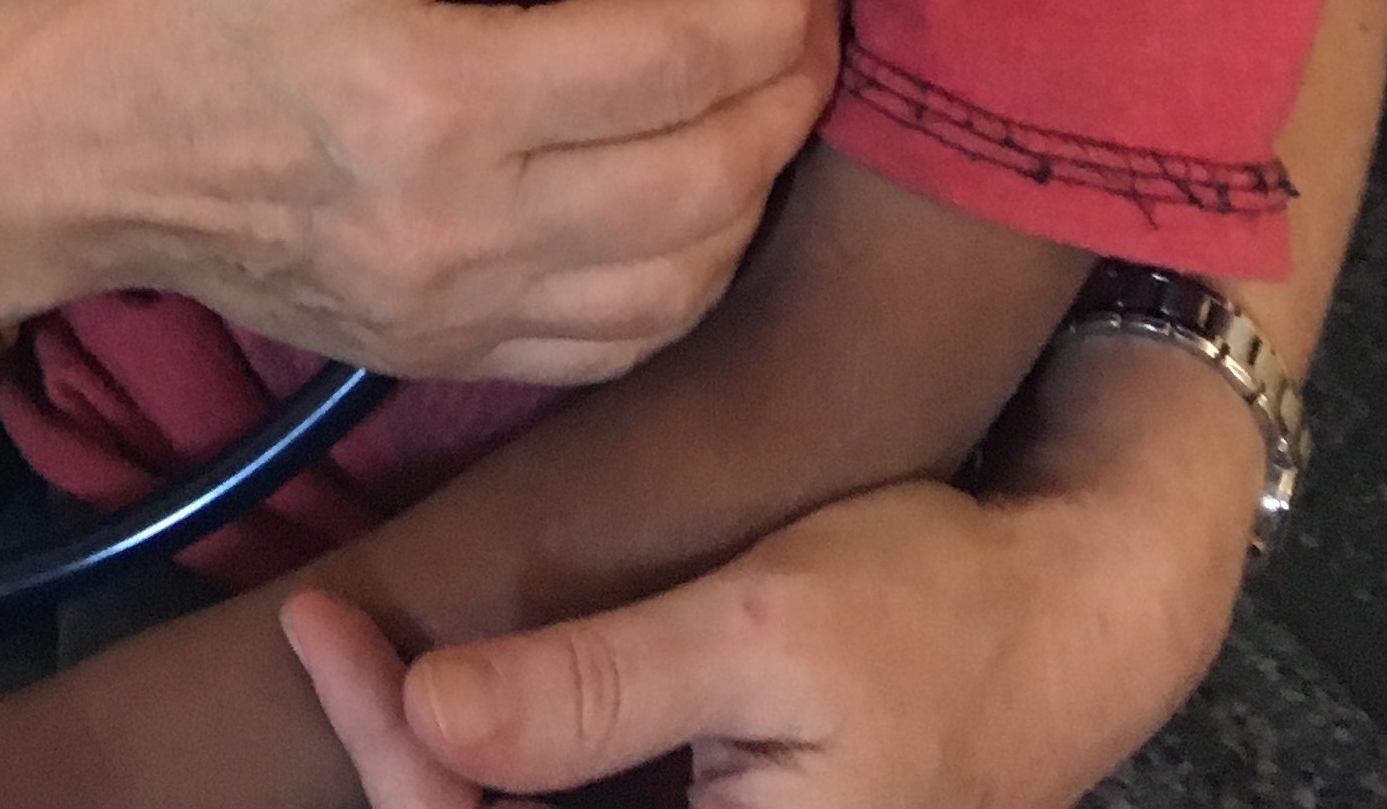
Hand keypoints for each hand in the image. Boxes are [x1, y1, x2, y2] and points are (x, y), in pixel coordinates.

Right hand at [0, 0, 836, 384]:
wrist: (65, 147)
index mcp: (434, 94)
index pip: (675, 61)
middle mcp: (461, 224)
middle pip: (713, 179)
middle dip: (793, 86)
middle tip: (802, 8)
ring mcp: (454, 311)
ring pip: (688, 281)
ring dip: (758, 186)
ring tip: (758, 94)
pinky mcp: (439, 357)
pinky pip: (618, 345)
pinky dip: (691, 276)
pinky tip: (691, 196)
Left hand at [281, 469, 1241, 808]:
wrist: (1061, 618)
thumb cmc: (931, 607)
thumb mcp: (757, 626)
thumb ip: (596, 687)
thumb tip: (430, 715)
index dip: (394, 760)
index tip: (325, 630)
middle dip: (406, 770)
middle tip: (333, 633)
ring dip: (444, 777)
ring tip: (361, 656)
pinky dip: (505, 777)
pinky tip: (452, 695)